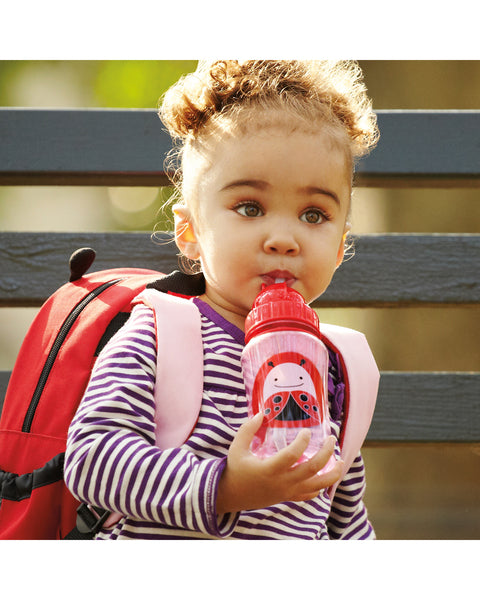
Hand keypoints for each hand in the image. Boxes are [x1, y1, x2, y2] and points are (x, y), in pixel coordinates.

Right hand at [216, 413, 342, 513]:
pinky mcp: (288, 498)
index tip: (307, 431)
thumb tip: (262, 413)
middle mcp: (281, 482)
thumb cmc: (235, 469)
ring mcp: (287, 492)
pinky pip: (310, 494)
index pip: (292, 455)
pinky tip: (326, 474)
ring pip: (317, 486)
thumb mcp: (237, 447)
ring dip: (332, 473)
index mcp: (269, 469)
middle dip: (326, 453)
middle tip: (331, 439)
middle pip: (312, 469)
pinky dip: (322, 485)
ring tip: (340, 460)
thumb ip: (248, 429)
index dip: (302, 442)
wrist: (232, 495)